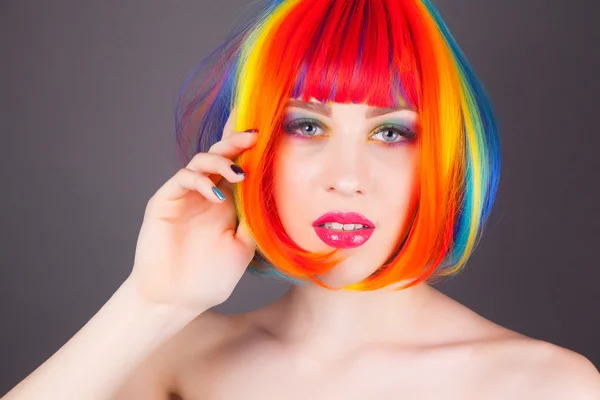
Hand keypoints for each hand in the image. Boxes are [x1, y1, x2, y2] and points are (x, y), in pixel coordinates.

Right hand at [128, 110, 256, 311]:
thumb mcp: (242, 248)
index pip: (237, 167)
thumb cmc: (209, 279)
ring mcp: (185, 196)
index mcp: (226, 203)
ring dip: (221, 159)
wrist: (177, 301)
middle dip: (236, 142)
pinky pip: (183, 178)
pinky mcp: (165, 201)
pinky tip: (216, 195)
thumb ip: (253, 220)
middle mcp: (206, 194)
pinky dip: (200, 180)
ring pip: (201, 160)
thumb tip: (271, 195)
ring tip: (238, 173)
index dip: (248, 150)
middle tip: (254, 136)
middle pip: (220, 156)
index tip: (269, 135)